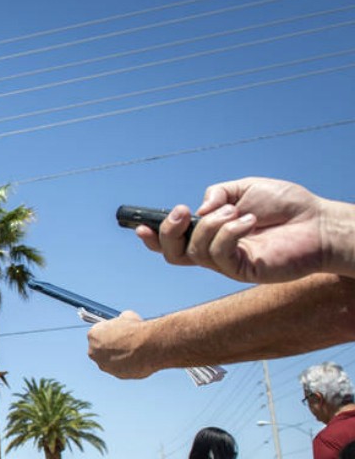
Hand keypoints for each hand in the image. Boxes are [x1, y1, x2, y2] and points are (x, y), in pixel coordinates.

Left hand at [86, 311, 154, 378]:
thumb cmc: (137, 330)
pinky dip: (128, 365)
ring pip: (111, 361)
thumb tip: (125, 319)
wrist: (148, 346)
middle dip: (111, 346)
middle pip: (100, 349)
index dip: (109, 332)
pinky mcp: (116, 375)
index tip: (117, 333)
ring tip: (134, 351)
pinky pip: (122, 369)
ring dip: (119, 357)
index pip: (97, 334)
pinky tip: (138, 359)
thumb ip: (121, 321)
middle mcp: (94, 352)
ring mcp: (104, 365)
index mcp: (93, 335)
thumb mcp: (128, 317)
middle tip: (125, 342)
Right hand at [133, 177, 331, 283]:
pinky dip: (229, 232)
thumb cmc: (288, 206)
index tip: (138, 227)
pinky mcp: (242, 271)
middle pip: (173, 254)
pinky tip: (250, 221)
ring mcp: (228, 264)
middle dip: (168, 232)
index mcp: (212, 234)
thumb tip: (198, 210)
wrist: (320, 223)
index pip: (175, 242)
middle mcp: (215, 252)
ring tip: (238, 212)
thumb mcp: (246, 188)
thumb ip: (218, 193)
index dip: (153, 238)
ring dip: (213, 225)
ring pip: (196, 251)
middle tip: (182, 212)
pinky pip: (220, 254)